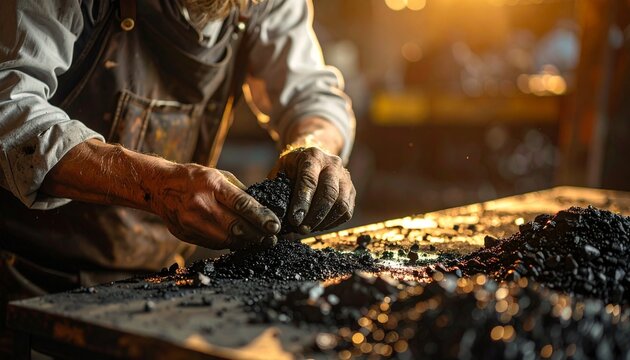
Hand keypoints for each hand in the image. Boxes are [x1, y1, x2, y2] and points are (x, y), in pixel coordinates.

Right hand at [154, 164, 280, 249]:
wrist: (160, 187)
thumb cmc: (194, 178)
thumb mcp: (218, 175)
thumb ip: (239, 192)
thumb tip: (263, 208)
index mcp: (212, 185)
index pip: (242, 204)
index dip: (261, 217)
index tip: (275, 225)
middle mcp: (200, 205)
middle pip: (236, 226)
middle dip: (258, 234)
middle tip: (272, 237)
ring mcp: (191, 222)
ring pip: (226, 239)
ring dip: (246, 241)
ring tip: (259, 240)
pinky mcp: (187, 235)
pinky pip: (214, 244)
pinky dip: (229, 242)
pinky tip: (239, 240)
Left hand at [270, 146, 355, 233]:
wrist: (314, 158)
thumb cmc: (293, 167)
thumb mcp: (281, 169)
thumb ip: (277, 187)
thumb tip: (274, 214)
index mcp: (312, 156)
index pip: (309, 180)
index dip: (302, 202)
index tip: (294, 219)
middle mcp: (333, 164)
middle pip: (329, 193)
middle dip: (314, 215)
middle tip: (301, 229)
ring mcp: (345, 177)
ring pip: (341, 204)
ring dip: (324, 221)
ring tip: (308, 228)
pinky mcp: (352, 191)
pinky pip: (347, 211)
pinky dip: (333, 223)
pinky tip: (319, 226)